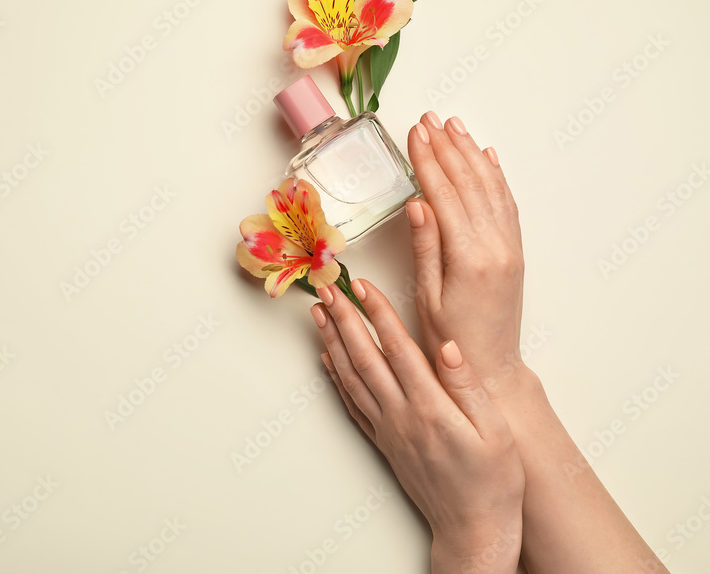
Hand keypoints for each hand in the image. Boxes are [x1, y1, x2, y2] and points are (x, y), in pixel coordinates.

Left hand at [312, 280, 523, 572]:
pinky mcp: (384, 444)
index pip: (398, 348)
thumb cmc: (494, 483)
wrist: (474, 530)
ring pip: (352, 378)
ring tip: (319, 315)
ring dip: (333, 343)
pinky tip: (327, 362)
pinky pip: (352, 405)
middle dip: (345, 319)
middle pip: (365, 357)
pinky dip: (336, 380)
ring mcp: (388, 431)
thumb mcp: (497, 432)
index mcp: (432, 408)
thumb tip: (448, 344)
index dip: (378, 313)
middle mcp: (402, 416)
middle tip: (326, 288)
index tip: (363, 285)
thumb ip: (469, 386)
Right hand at [405, 112, 526, 398]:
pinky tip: (487, 157)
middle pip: (469, 183)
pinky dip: (496, 175)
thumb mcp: (426, 296)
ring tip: (454, 126)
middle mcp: (495, 246)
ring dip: (471, 153)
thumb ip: (425, 246)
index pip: (444, 194)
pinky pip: (507, 203)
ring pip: (490, 187)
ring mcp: (509, 246)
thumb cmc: (451, 340)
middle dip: (447, 147)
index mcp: (469, 257)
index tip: (415, 134)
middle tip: (429, 119)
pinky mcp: (514, 251)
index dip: (428, 160)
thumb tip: (417, 202)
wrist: (492, 368)